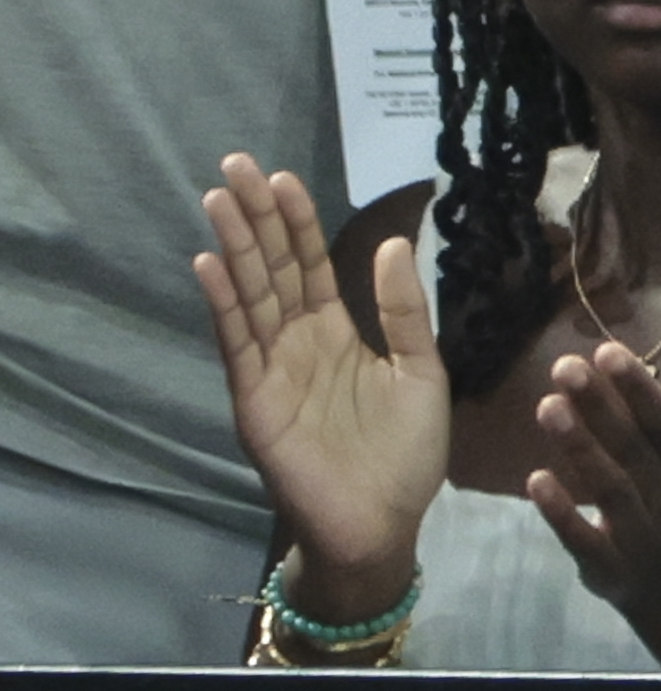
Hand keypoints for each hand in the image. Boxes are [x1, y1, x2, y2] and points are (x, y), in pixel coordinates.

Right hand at [193, 158, 446, 603]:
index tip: (284, 177)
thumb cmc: (405, 457)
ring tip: (218, 198)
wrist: (383, 526)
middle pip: (272, 269)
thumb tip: (393, 242)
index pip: (311, 265)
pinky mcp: (256, 401)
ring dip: (233, 248)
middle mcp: (298, 344)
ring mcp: (272, 370)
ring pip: (250, 296)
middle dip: (255, 218)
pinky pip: (238, 344)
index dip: (296, 223)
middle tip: (235, 164)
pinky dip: (223, 305)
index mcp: (337, 334)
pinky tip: (209, 264)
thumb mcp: (421, 373)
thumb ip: (404, 312)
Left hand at [527, 330, 660, 625]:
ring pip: (610, 490)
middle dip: (601, 408)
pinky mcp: (608, 568)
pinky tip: (535, 479)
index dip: (639, 390)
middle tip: (565, 367)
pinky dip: (561, 512)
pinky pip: (584, 540)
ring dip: (580, 449)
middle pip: (635, 451)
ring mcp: (640, 536)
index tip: (607, 351)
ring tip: (547, 406)